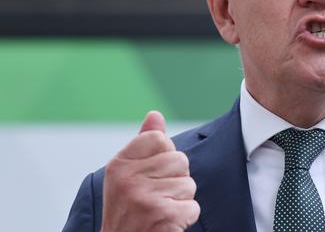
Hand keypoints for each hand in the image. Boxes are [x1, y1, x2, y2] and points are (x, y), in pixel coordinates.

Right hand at [100, 111, 199, 231]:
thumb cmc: (128, 210)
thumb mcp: (127, 175)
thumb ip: (143, 144)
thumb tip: (155, 114)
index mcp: (119, 164)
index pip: (159, 138)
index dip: (162, 157)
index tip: (149, 177)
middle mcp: (128, 179)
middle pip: (179, 160)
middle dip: (175, 179)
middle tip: (155, 198)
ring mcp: (145, 198)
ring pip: (189, 184)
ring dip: (180, 200)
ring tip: (159, 211)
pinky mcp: (162, 216)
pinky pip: (193, 207)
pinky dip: (185, 218)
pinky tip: (166, 224)